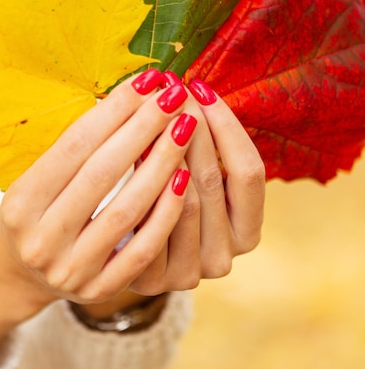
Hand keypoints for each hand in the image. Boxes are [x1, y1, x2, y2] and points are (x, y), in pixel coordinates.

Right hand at [0, 70, 197, 305]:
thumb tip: (136, 95)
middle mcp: (40, 240)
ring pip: (127, 209)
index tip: (148, 80)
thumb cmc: (44, 211)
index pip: (74, 147)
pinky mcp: (100, 290)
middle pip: (101, 173)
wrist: (30, 272)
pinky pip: (143, 249)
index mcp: (19, 204)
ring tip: (187, 126)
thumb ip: (78, 148)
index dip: (114, 110)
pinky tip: (185, 177)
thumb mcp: (43, 180)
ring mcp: (70, 270)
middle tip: (175, 94)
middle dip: (143, 128)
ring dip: (162, 163)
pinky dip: (166, 212)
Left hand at [129, 77, 264, 294]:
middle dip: (191, 126)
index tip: (202, 87)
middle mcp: (225, 257)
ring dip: (166, 147)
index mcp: (248, 232)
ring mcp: (191, 273)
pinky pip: (151, 223)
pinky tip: (132, 148)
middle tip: (169, 88)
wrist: (119, 254)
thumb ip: (203, 147)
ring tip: (149, 108)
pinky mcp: (154, 280)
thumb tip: (192, 90)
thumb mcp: (194, 180)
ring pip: (185, 199)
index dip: (227, 126)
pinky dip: (145, 182)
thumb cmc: (163, 204)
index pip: (249, 172)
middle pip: (213, 180)